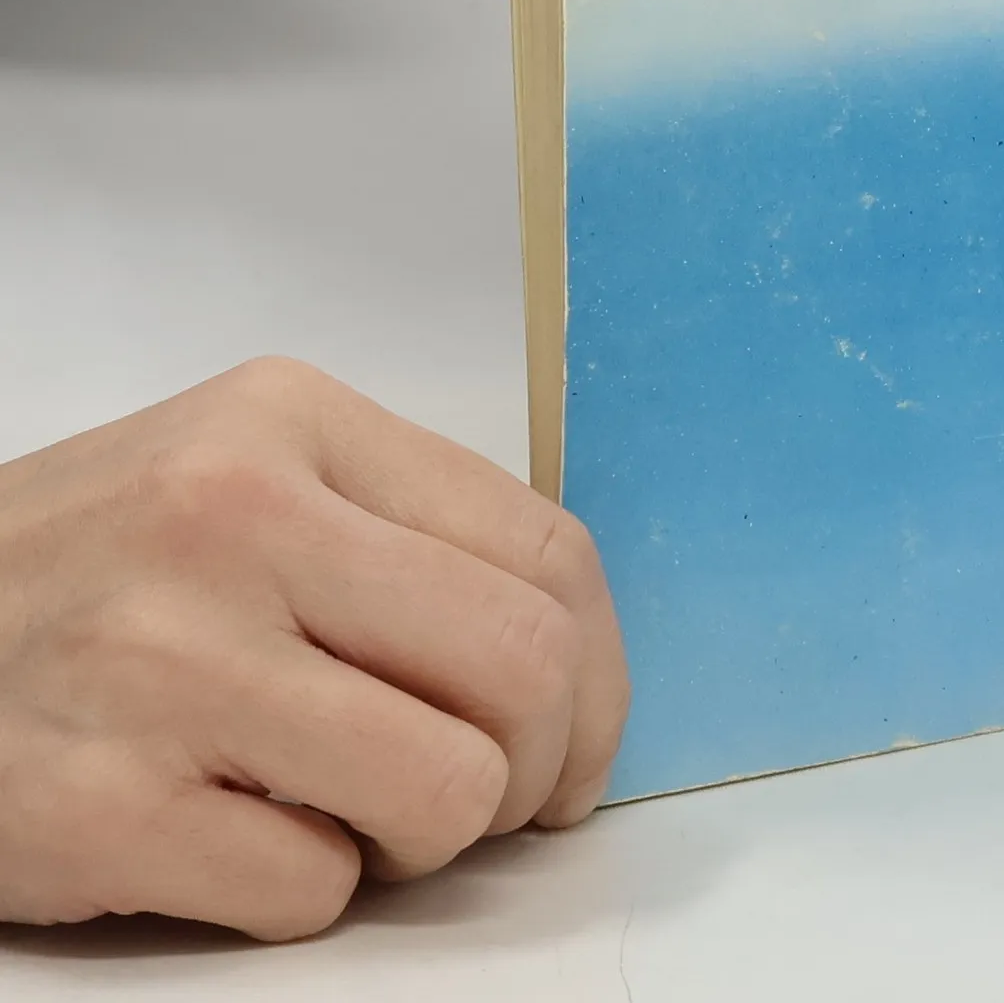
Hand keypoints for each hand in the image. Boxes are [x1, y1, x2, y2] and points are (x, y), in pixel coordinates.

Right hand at [0, 356, 627, 940]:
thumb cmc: (93, 564)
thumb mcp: (247, 474)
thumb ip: (401, 531)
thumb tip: (568, 656)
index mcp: (295, 422)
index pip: (546, 548)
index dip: (601, 670)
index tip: (581, 736)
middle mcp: (234, 517)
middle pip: (524, 664)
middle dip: (543, 763)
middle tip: (497, 799)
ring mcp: (164, 660)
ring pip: (449, 788)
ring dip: (429, 834)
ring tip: (354, 811)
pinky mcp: (99, 805)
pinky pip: (316, 891)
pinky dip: (305, 889)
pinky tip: (236, 835)